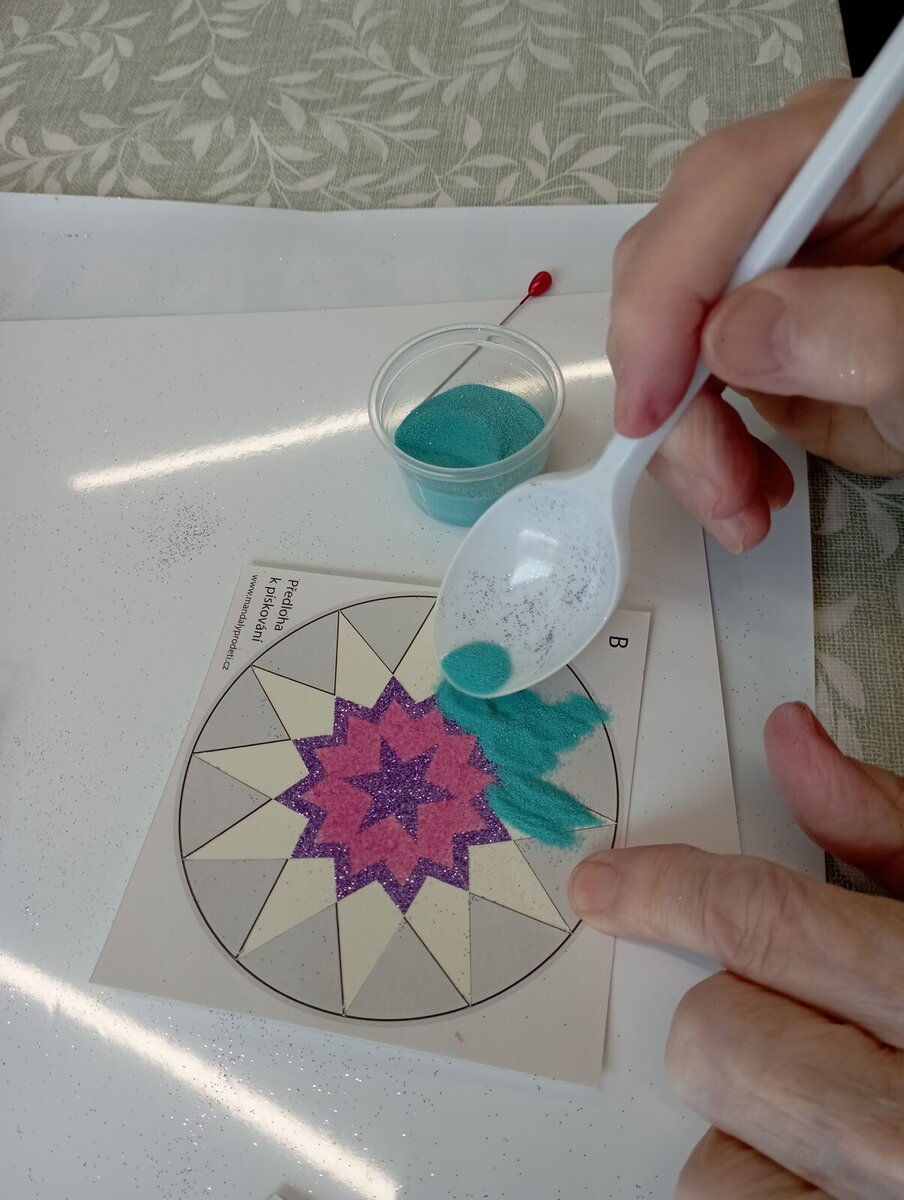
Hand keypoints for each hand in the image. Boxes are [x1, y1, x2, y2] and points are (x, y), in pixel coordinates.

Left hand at [569, 702, 903, 1198]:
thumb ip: (886, 828)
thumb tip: (791, 743)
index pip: (763, 923)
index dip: (670, 891)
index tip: (614, 885)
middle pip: (716, 1036)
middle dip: (740, 1011)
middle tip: (812, 1018)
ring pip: (710, 1146)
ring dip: (751, 1112)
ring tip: (835, 1092)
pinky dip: (758, 1180)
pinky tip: (823, 1159)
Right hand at [609, 80, 903, 551]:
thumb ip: (858, 331)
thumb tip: (727, 334)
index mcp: (865, 154)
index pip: (729, 185)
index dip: (670, 291)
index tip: (654, 403)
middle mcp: (799, 199)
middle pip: (675, 263)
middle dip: (670, 384)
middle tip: (713, 482)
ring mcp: (769, 268)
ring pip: (663, 334)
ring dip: (681, 432)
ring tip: (739, 506)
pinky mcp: (755, 331)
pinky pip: (686, 380)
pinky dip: (699, 444)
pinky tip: (749, 487)